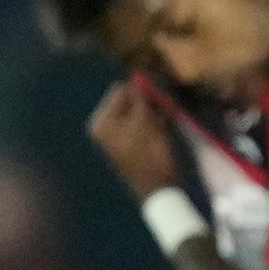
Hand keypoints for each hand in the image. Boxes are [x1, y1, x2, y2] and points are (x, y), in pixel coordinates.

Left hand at [89, 80, 176, 196]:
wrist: (158, 190)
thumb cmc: (149, 155)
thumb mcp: (145, 122)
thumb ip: (140, 99)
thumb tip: (138, 79)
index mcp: (102, 122)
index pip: (120, 91)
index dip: (141, 90)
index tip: (158, 95)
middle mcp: (105, 127)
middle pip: (128, 101)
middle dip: (147, 101)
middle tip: (164, 106)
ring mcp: (117, 137)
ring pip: (138, 112)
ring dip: (152, 111)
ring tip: (166, 116)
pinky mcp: (131, 144)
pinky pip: (141, 124)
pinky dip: (153, 121)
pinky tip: (166, 123)